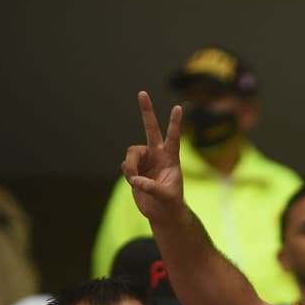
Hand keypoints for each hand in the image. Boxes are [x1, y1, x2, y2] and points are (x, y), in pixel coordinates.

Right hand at [122, 92, 185, 221]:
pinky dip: (128, 173)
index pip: (173, 137)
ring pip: (131, 152)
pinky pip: (126, 164)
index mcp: (171, 158)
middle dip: (146, 111)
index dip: (175, 123)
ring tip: (135, 179)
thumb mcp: (166, 196)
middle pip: (150, 128)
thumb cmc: (170, 203)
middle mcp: (157, 154)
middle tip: (142, 93)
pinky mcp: (135, 167)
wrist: (162, 212)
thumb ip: (152, 187)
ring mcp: (145, 159)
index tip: (179, 107)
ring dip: (131, 165)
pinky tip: (134, 182)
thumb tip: (135, 179)